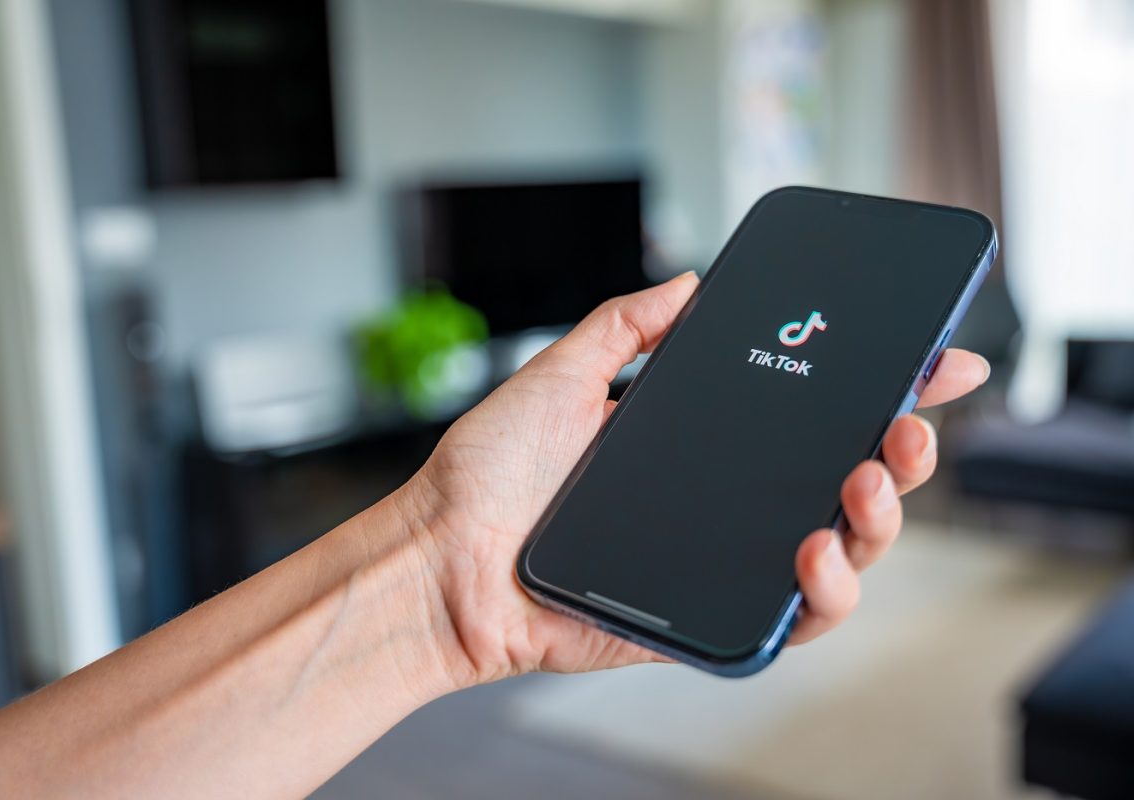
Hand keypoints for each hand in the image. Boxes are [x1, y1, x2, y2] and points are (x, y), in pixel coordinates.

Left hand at [408, 273, 989, 685]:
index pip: (807, 411)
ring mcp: (721, 560)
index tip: (936, 358)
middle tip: (903, 428)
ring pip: (840, 550)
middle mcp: (722, 501)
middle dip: (900, 452)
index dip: (880, 388)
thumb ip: (624, 327)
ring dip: (878, 520)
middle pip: (844, 481)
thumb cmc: (490, 474)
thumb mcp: (558, 374)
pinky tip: (814, 553)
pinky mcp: (708, 618)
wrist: (442, 559)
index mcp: (699, 443)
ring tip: (863, 483)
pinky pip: (792, 618)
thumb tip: (691, 283)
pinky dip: (824, 594)